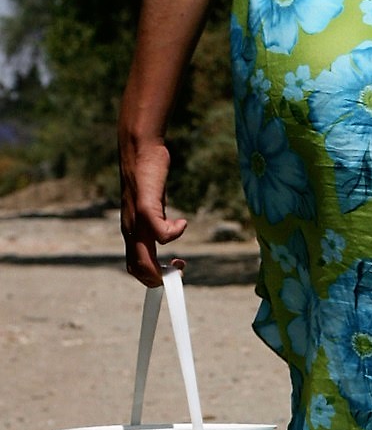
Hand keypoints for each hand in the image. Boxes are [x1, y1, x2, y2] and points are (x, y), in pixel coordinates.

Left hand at [118, 135, 186, 285]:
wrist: (139, 149)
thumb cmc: (147, 176)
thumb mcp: (151, 205)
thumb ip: (157, 221)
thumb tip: (170, 233)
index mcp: (132, 232)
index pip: (135, 267)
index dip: (152, 279)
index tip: (171, 274)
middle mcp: (131, 229)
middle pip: (138, 269)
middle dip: (159, 279)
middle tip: (179, 268)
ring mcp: (137, 220)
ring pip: (142, 260)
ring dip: (162, 268)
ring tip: (180, 259)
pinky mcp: (146, 207)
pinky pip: (160, 233)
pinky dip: (175, 233)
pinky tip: (183, 222)